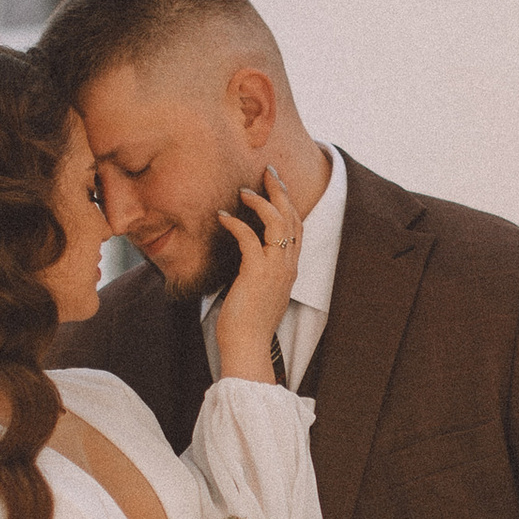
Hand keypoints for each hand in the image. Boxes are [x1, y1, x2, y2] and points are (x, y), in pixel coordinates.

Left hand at [211, 162, 302, 383]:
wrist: (247, 347)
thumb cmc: (246, 323)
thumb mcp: (257, 291)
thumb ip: (258, 272)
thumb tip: (243, 256)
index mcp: (290, 269)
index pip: (296, 228)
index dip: (288, 203)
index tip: (277, 185)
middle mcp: (287, 266)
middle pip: (291, 218)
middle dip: (280, 191)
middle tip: (268, 170)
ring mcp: (275, 269)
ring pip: (277, 222)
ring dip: (261, 201)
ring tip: (245, 190)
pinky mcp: (256, 273)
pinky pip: (249, 237)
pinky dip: (236, 223)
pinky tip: (222, 216)